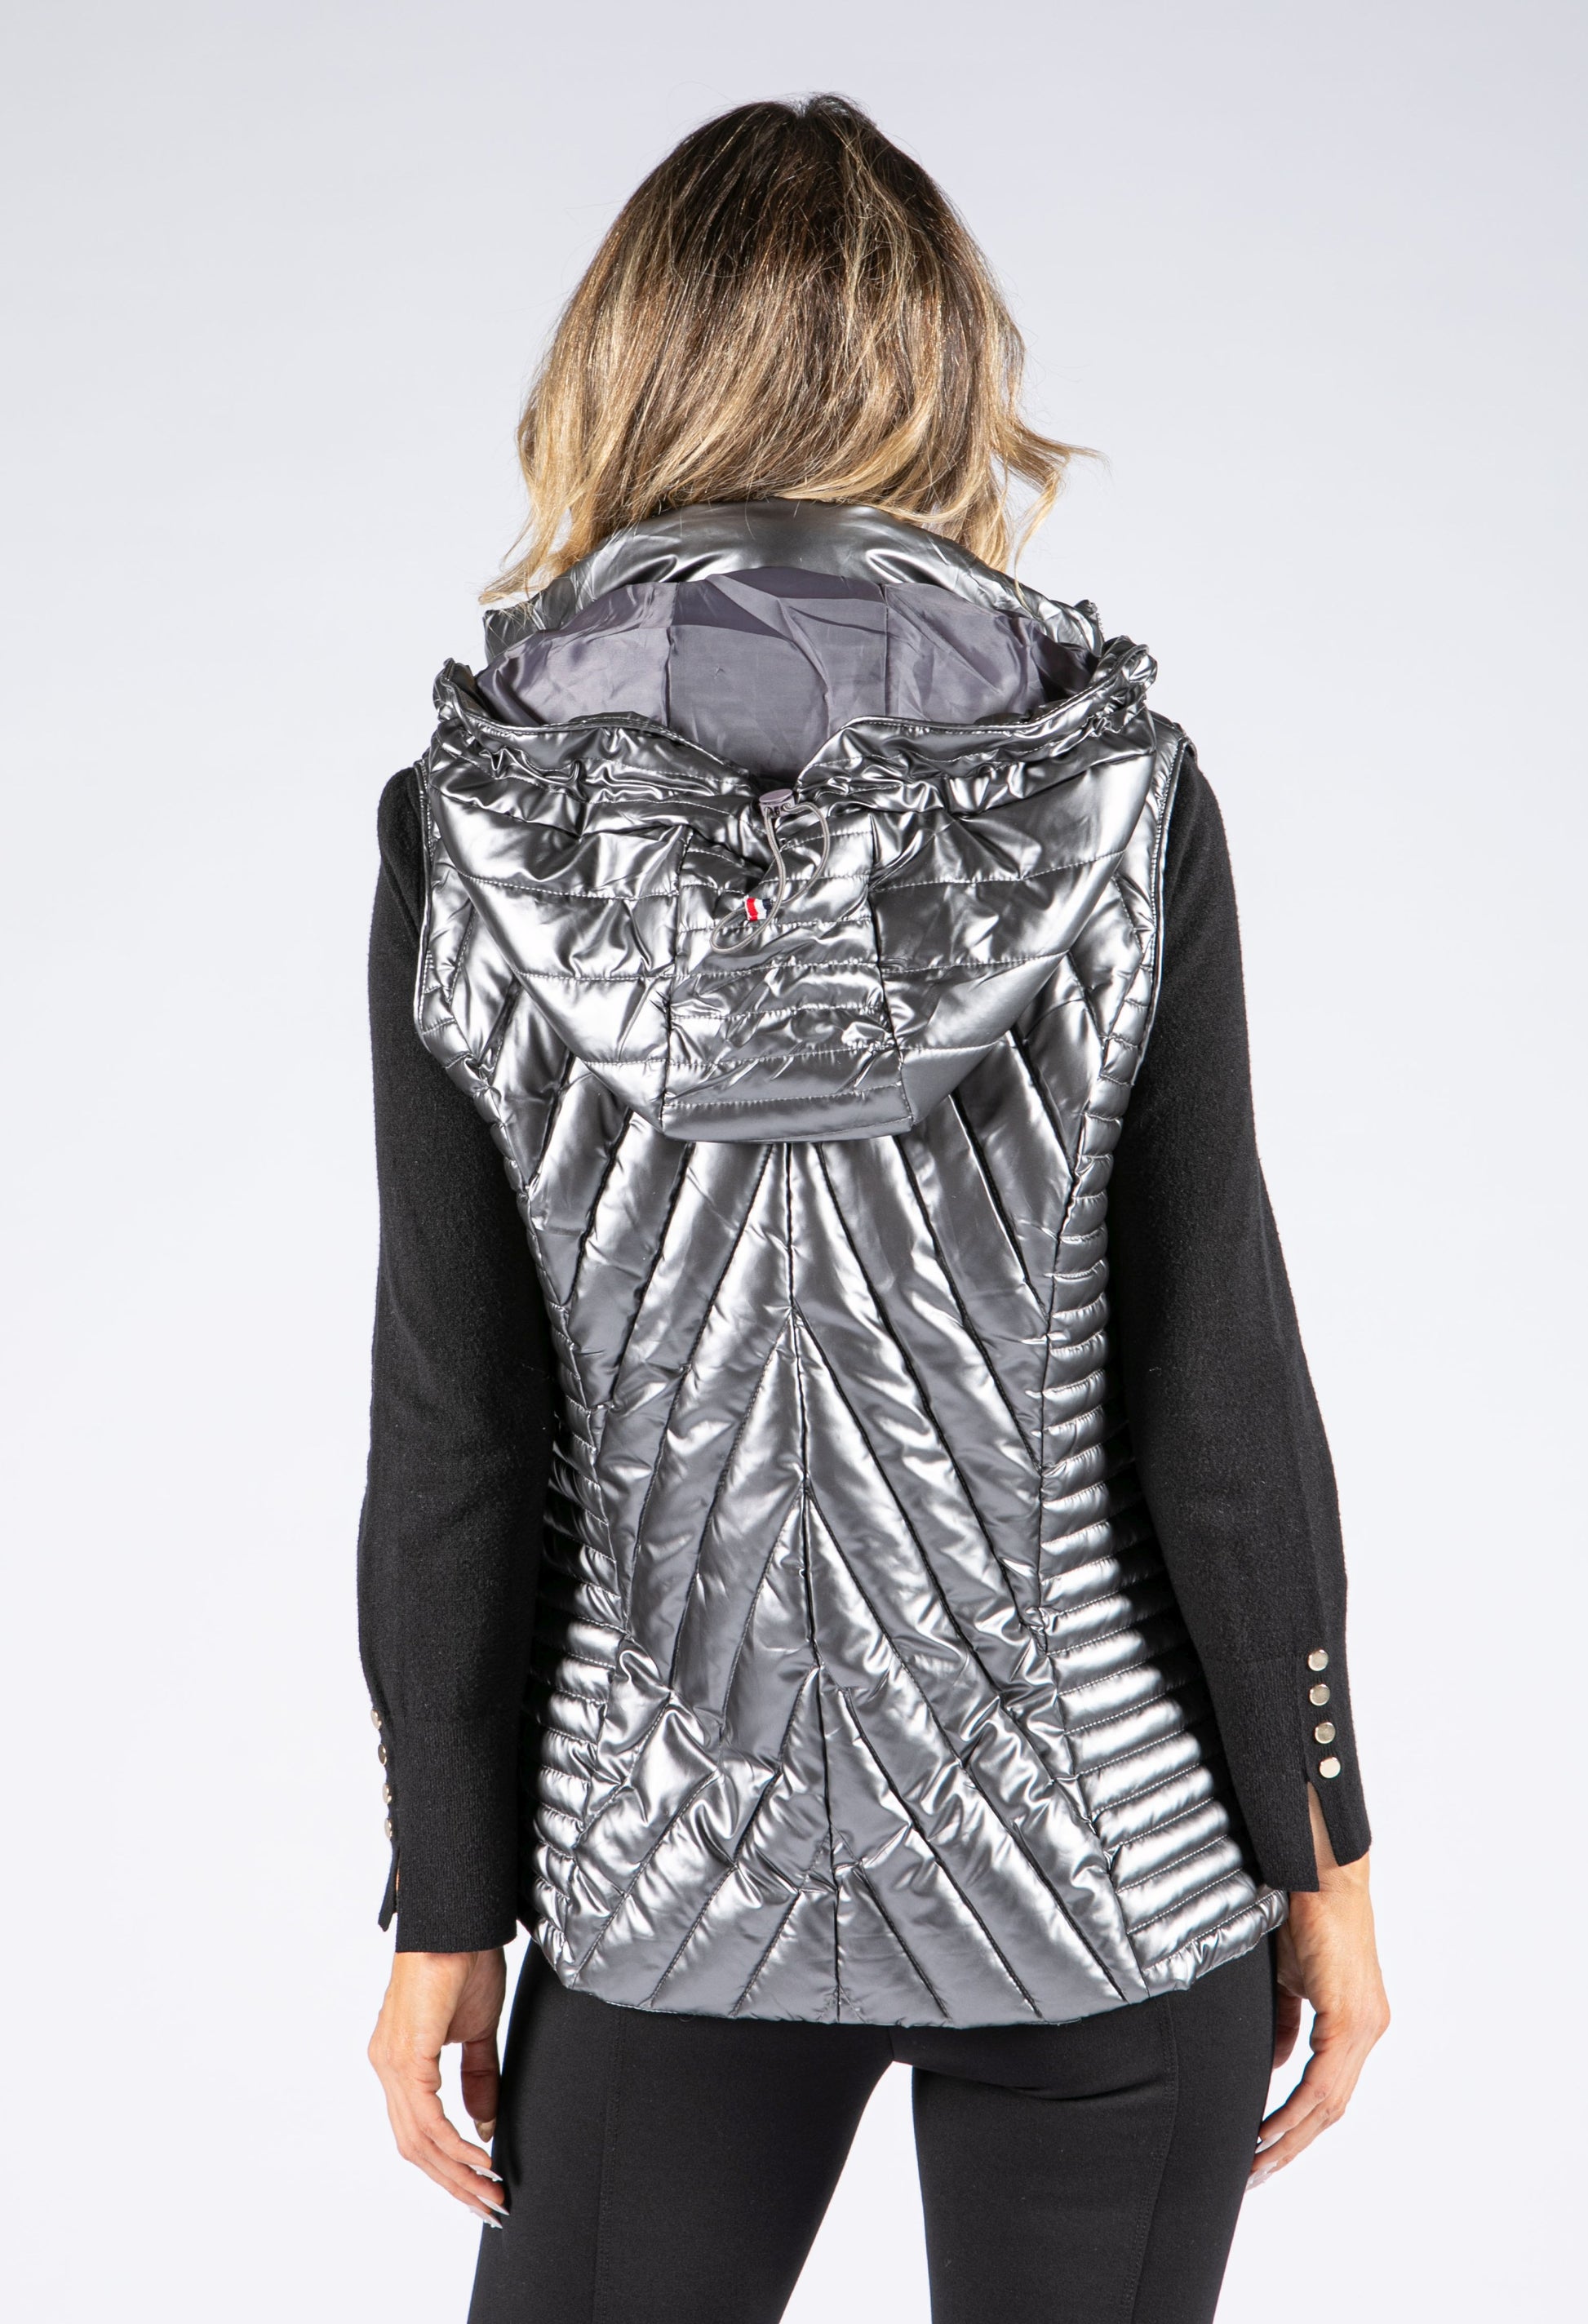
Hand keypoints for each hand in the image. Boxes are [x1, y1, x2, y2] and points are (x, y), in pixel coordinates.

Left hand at [369, 1948, 508, 2223]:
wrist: (458, 1919)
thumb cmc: (463, 1960)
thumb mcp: (477, 2030)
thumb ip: (478, 2079)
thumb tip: (483, 2127)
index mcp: (400, 2061)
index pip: (418, 2132)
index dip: (449, 2168)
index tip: (482, 2189)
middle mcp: (387, 2066)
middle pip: (415, 2147)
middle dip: (455, 2183)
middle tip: (490, 2206)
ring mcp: (392, 2062)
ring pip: (418, 2140)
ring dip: (456, 2173)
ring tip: (490, 2192)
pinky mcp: (405, 2054)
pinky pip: (425, 2117)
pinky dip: (452, 2145)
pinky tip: (478, 2158)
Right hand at [1251, 1787, 1388, 2188]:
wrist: (1320, 1869)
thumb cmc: (1303, 1913)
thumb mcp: (1289, 1980)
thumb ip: (1286, 2024)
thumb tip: (1274, 2067)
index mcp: (1355, 2022)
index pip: (1327, 2092)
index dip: (1297, 2128)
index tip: (1265, 2153)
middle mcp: (1368, 2029)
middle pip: (1331, 2108)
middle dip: (1291, 2146)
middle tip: (1257, 2174)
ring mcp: (1364, 2024)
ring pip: (1330, 2101)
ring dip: (1291, 2136)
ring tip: (1257, 2160)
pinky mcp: (1351, 2015)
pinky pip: (1324, 2077)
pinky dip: (1296, 2106)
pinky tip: (1271, 2126)